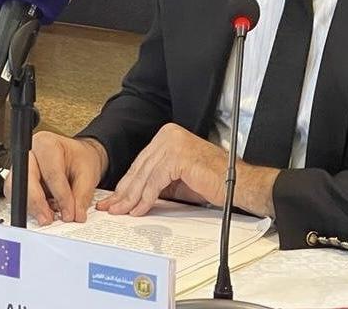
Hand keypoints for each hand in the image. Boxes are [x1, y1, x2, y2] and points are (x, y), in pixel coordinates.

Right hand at [3, 132, 107, 225]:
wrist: (76, 158)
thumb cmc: (79, 159)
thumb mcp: (88, 173)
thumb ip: (82, 195)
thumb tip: (76, 215)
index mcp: (48, 144)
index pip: (52, 173)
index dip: (60, 196)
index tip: (69, 213)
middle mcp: (30, 153)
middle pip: (26, 180)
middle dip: (37, 203)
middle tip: (49, 219)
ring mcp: (22, 167)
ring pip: (17, 190)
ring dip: (31, 207)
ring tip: (47, 218)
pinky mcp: (19, 182)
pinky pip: (18, 197)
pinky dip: (29, 207)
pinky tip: (43, 212)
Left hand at [97, 124, 227, 216]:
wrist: (237, 183)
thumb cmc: (212, 181)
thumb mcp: (176, 179)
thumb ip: (156, 181)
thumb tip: (134, 195)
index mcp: (167, 135)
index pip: (141, 162)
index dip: (126, 183)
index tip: (114, 198)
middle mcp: (168, 135)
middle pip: (140, 168)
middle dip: (124, 192)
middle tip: (111, 207)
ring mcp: (173, 144)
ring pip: (145, 176)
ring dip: (131, 198)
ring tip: (121, 212)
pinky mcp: (177, 157)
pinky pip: (155, 182)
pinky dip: (145, 199)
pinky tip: (139, 210)